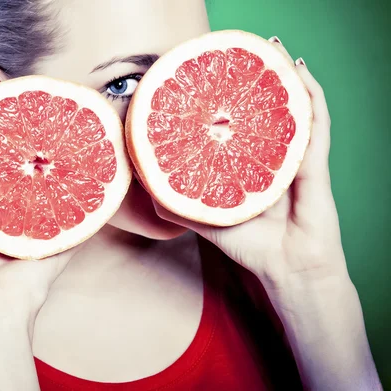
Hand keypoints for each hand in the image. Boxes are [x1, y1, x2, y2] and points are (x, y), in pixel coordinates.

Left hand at [153, 38, 348, 291]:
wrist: (285, 270)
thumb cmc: (249, 246)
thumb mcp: (205, 219)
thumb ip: (177, 204)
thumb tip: (145, 187)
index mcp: (246, 164)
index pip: (235, 124)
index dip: (224, 99)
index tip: (209, 76)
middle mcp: (269, 155)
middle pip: (261, 109)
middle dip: (252, 78)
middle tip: (239, 52)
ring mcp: (293, 156)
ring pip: (291, 107)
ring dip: (284, 75)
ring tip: (273, 48)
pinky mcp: (314, 164)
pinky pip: (316, 125)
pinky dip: (311, 97)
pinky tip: (301, 73)